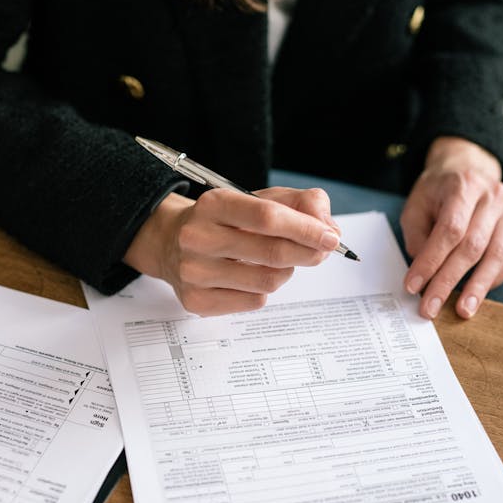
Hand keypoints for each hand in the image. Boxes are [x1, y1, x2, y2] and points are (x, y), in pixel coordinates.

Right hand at [123, 186, 340, 315]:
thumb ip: (300, 204)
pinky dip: (264, 291)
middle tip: (321, 252)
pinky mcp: (196, 301)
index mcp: (214, 204)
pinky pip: (253, 302)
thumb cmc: (225, 222)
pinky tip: (252, 277)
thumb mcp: (258, 199)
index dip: (306, 229)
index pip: (268, 217)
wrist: (171, 243)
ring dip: (286, 273)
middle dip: (308, 254)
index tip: (331, 237)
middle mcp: (198, 237)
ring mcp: (194, 272)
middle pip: (272, 253)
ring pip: (267, 281)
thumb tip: (328, 228)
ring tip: (279, 262)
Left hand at [401, 137, 502, 319]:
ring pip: (498, 255)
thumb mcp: (417, 205)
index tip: (413, 286)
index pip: (449, 229)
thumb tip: (424, 274)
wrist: (468, 170)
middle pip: (472, 246)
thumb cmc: (438, 193)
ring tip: (462, 310)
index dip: (431, 261)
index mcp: (463, 185)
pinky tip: (479, 292)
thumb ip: (416, 236)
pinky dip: (497, 279)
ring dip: (478, 287)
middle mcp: (493, 195)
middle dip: (448, 281)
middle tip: (430, 307)